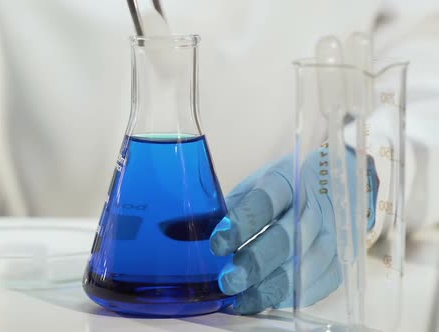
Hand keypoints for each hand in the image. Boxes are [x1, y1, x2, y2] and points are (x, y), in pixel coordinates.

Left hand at [210, 147, 377, 313]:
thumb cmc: (282, 190)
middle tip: (228, 281)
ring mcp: (332, 232)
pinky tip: (264, 301)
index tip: (217, 244)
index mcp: (286, 178)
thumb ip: (226, 208)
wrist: (335, 185)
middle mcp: (314, 204)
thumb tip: (181, 231)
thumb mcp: (254, 186)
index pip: (265, 200)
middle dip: (256, 263)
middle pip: (287, 237)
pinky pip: (319, 283)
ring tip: (241, 300)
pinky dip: (290, 296)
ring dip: (271, 286)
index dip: (242, 223)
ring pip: (305, 265)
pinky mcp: (340, 258)